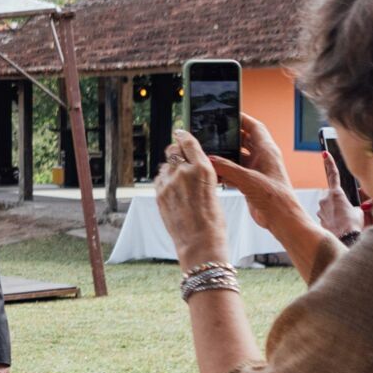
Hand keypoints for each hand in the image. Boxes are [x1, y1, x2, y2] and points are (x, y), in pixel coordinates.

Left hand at [154, 130, 229, 267]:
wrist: (200, 241)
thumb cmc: (213, 219)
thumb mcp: (214, 188)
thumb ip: (200, 174)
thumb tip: (189, 165)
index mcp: (203, 168)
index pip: (188, 142)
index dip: (183, 136)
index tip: (179, 132)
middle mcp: (183, 171)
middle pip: (173, 150)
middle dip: (175, 151)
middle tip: (178, 155)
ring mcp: (168, 182)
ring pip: (164, 165)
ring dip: (170, 168)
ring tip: (179, 182)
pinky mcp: (158, 194)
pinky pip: (159, 179)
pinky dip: (164, 181)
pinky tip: (173, 191)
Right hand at [209, 114, 304, 231]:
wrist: (281, 218)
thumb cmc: (275, 197)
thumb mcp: (248, 179)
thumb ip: (227, 168)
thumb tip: (210, 159)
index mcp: (267, 151)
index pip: (255, 127)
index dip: (243, 119)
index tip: (229, 113)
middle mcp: (262, 159)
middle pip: (245, 140)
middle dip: (230, 136)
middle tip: (214, 132)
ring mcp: (256, 170)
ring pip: (238, 157)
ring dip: (225, 155)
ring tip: (210, 151)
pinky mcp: (251, 182)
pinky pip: (235, 171)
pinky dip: (225, 171)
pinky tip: (214, 173)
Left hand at [316, 152, 363, 235]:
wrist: (345, 239)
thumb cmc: (352, 225)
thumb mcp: (360, 211)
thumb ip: (355, 205)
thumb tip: (355, 207)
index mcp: (336, 193)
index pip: (332, 174)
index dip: (329, 163)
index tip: (324, 153)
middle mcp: (325, 199)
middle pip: (333, 196)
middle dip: (340, 202)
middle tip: (348, 213)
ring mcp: (320, 209)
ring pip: (330, 207)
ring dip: (337, 212)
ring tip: (345, 221)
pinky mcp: (319, 218)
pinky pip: (328, 216)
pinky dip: (334, 219)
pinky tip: (340, 226)